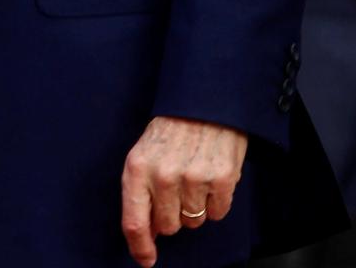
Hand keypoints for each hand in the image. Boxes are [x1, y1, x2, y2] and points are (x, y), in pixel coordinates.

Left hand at [119, 115, 246, 266]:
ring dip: (195, 206)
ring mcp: (193, 178)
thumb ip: (141, 193)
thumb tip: (146, 233)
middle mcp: (162, 175)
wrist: (203, 104)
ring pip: (193, 221)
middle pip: (168, 227)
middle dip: (172, 215)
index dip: (140, 247)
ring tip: (193, 176)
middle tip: (176, 188)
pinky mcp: (221, 179)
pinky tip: (211, 178)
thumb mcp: (143, 155)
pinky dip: (216, 202)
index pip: (134, 221)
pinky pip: (217, 213)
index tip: (146, 260)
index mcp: (137, 169)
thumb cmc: (170, 132)